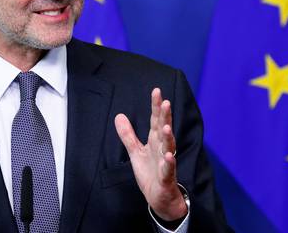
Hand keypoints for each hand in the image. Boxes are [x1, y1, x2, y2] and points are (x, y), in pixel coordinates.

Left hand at [115, 88, 187, 220]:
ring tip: (167, 127)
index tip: (156, 91)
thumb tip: (119, 115)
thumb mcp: (135, 151)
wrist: (159, 197)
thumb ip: (128, 134)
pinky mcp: (166, 176)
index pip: (156, 120)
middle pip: (164, 129)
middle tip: (165, 102)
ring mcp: (165, 162)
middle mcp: (162, 148)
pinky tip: (168, 156)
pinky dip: (168, 162)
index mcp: (155, 141)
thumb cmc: (150, 172)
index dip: (156, 106)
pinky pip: (168, 168)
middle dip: (165, 116)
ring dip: (169, 137)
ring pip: (168, 147)